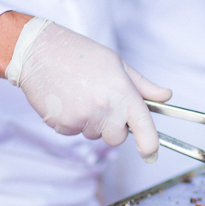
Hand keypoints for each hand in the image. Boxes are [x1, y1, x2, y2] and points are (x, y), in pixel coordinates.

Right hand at [8, 20, 171, 160]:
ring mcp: (82, 118)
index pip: (143, 127)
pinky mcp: (62, 125)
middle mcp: (104, 109)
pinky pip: (74, 132)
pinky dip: (72, 121)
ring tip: (80, 95)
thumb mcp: (118, 65)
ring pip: (94, 135)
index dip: (150, 145)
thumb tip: (166, 96)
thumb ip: (143, 86)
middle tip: (103, 104)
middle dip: (113, 128)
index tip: (151, 154)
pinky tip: (67, 100)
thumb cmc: (80, 54)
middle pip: (117, 138)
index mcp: (122, 93)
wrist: (38, 51)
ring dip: (91, 122)